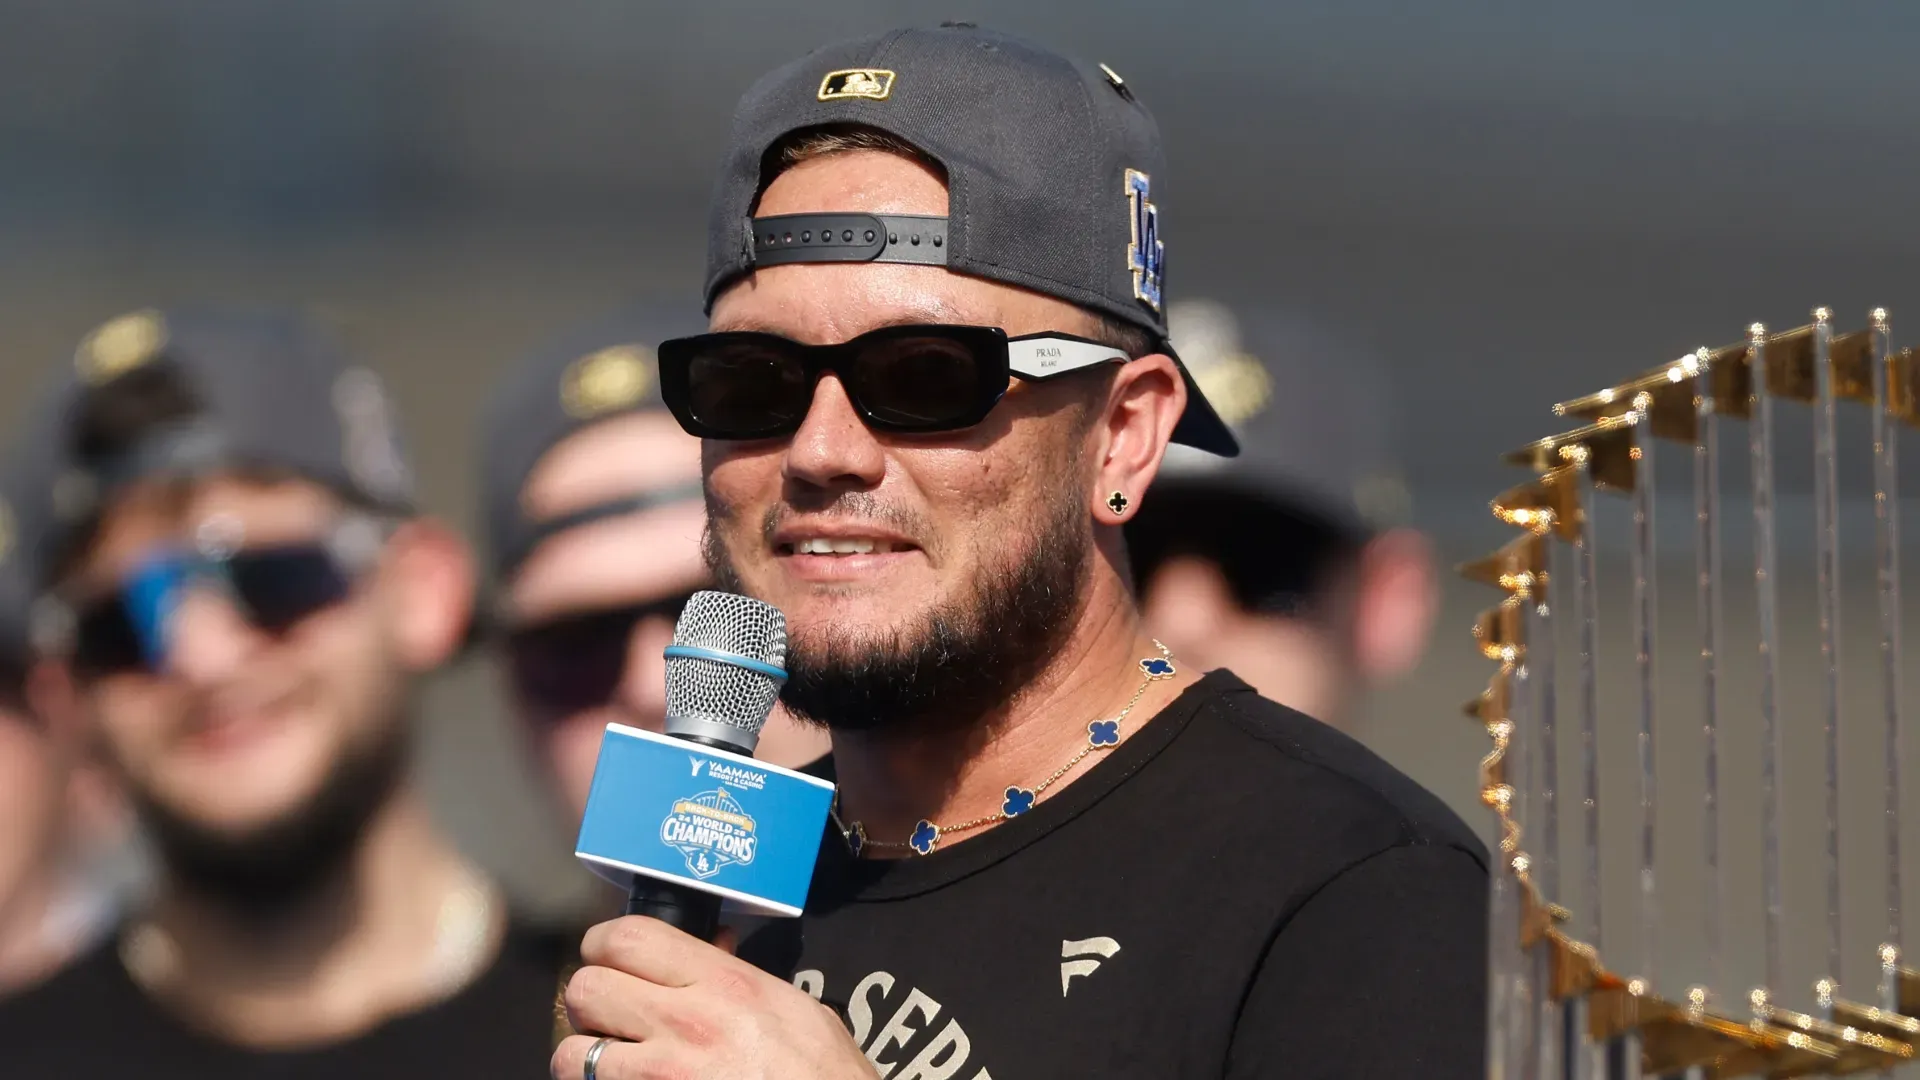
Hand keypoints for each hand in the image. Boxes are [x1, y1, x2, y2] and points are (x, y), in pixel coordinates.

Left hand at [552, 916, 876, 1079]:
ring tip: (609, 1060)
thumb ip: (738, 972)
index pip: (628, 938)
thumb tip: (711, 947)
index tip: (608, 956)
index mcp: (723, 982)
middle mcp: (686, 1023)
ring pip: (574, 1053)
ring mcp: (663, 1076)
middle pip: (586, 988)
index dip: (603, 944)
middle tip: (609, 1011)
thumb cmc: (821, 1072)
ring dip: (585, 1055)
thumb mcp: (790, 1004)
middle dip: (590, 1000)